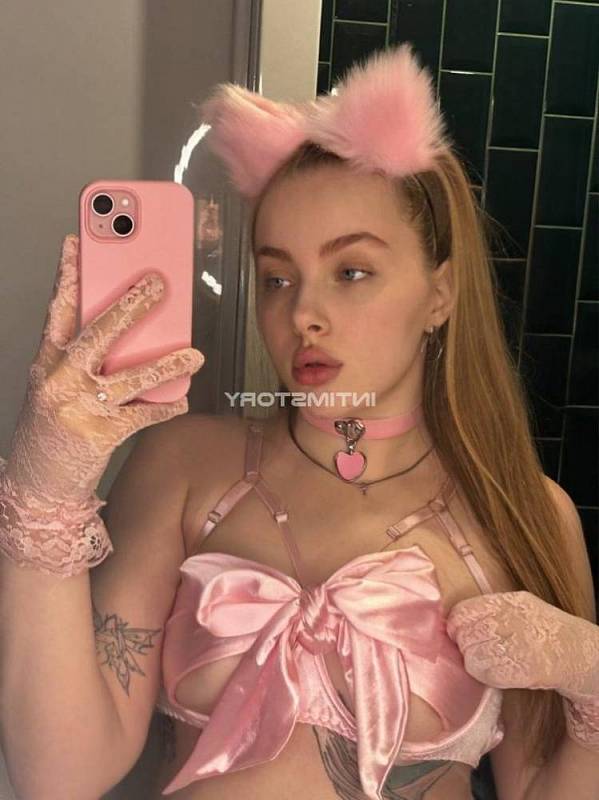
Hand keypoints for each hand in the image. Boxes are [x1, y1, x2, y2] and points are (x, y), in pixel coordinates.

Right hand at [0, 233, 203, 574]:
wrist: (37, 487)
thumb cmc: (52, 430)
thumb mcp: (55, 388)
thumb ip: (82, 359)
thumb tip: (131, 332)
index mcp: (47, 363)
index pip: (57, 311)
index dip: (68, 276)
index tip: (78, 243)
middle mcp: (59, 380)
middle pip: (98, 334)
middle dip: (130, 306)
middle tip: (157, 284)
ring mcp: (79, 408)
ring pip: (128, 378)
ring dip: (165, 363)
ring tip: (193, 353)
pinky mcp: (99, 435)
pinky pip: (142, 416)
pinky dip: (166, 408)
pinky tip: (184, 400)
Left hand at [446, 590, 598, 699]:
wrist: (572, 652)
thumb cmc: (540, 628)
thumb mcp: (518, 605)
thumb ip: (487, 609)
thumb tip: (453, 620)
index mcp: (507, 603)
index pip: (463, 612)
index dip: (456, 624)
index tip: (457, 631)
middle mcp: (509, 622)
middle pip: (465, 635)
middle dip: (465, 644)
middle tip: (476, 647)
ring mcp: (513, 647)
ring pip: (471, 656)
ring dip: (474, 660)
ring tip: (490, 658)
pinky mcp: (515, 671)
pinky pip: (483, 673)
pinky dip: (484, 674)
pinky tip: (497, 670)